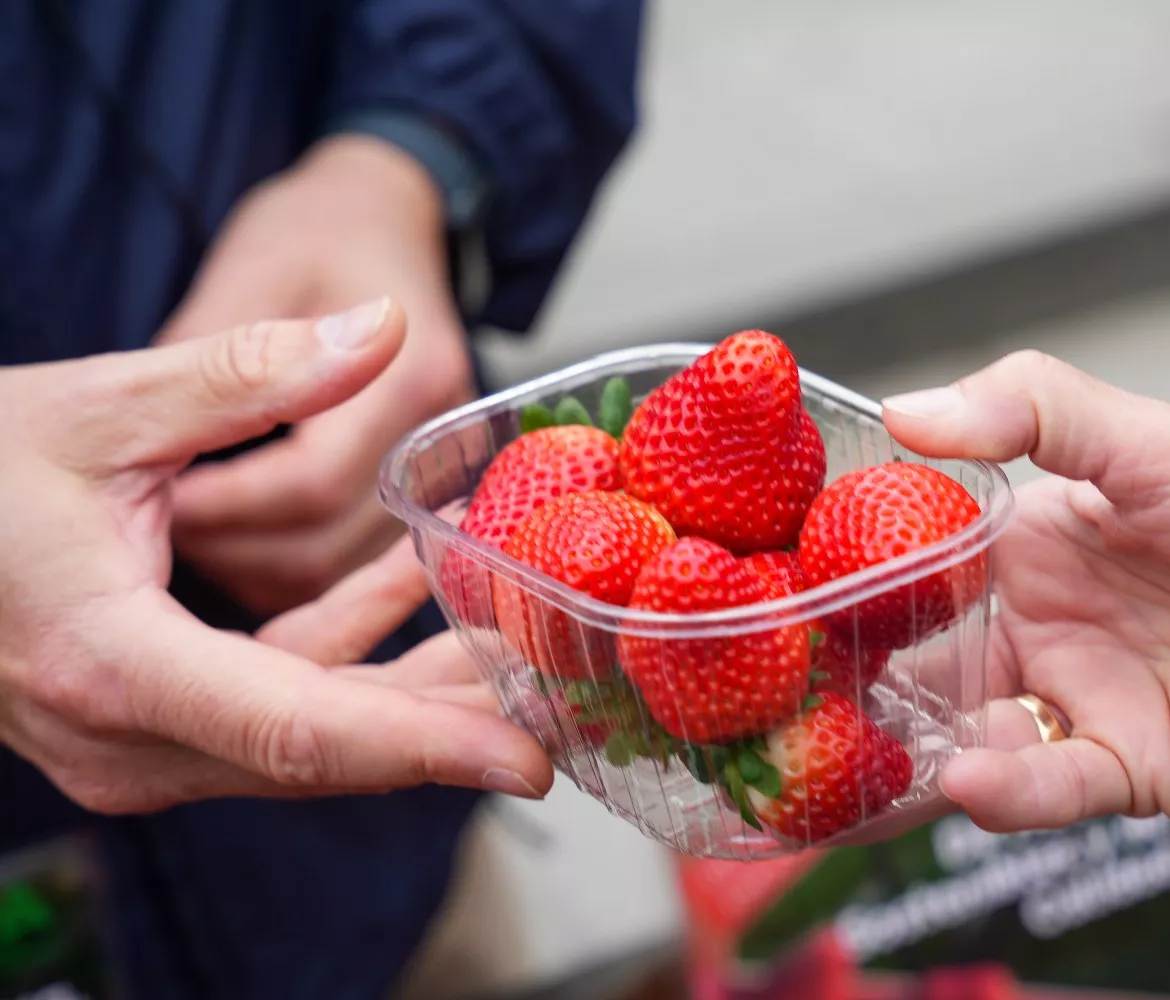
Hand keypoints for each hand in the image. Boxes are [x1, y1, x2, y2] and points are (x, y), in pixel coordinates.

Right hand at [0, 304, 549, 813]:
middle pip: (329, 747)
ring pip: (313, 728)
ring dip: (416, 681)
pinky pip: (277, 689)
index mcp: (117, 665)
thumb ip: (245, 374)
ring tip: (520, 630)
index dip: (427, 748)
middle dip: (454, 723)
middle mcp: (130, 733)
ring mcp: (138, 739)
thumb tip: (379, 330)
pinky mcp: (152, 715)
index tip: (528, 760)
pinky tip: (414, 574)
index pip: (302, 730)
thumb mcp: (100, 408)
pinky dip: (351, 639)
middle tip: (568, 697)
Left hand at [156, 134, 475, 614]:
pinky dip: (286, 562)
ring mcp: (443, 459)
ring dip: (256, 563)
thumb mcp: (252, 267)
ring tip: (190, 526)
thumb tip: (170, 457)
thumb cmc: (316, 227)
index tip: (154, 497)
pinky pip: (347, 551)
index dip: (223, 507)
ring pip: (339, 562)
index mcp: (405, 374)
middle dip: (233, 546)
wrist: (385, 208)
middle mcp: (439, 429)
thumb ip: (223, 362)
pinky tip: (237, 530)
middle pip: (330, 541)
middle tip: (159, 520)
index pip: (310, 484)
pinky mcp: (426, 476)